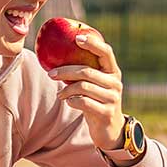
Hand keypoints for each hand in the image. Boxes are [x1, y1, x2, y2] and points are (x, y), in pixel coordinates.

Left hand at [47, 33, 126, 149]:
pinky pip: (84, 103)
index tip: (77, 37)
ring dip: (66, 90)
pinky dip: (72, 101)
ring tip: (59, 94)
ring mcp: (112, 98)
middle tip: (51, 74)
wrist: (111, 129)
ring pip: (83, 87)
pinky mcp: (106, 113)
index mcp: (113, 72)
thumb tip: (57, 56)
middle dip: (65, 71)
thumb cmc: (97, 102)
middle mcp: (115, 83)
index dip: (92, 43)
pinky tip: (68, 102)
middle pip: (87, 71)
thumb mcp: (95, 85)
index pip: (106, 52)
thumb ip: (84, 72)